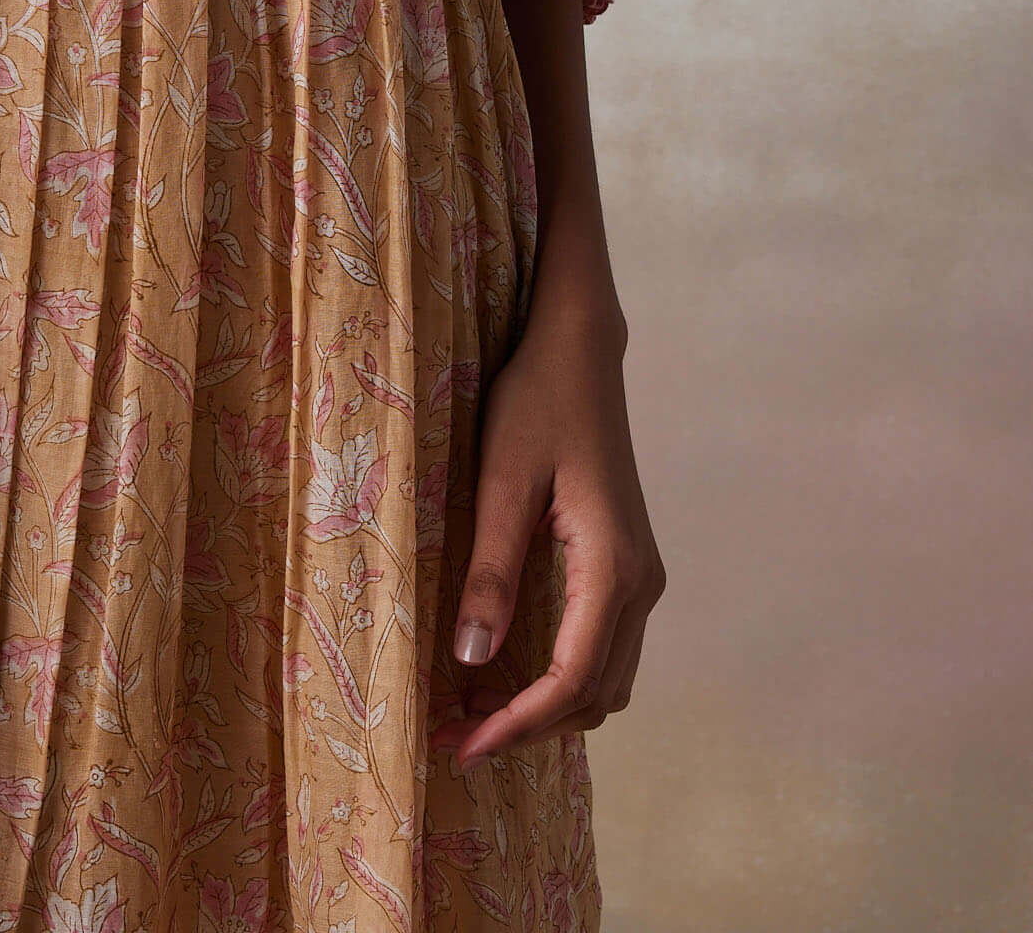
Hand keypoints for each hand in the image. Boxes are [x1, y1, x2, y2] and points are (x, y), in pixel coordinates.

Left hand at [431, 304, 664, 765]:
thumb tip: (472, 659)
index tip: (463, 747)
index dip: (517, 724)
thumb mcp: (500, 482)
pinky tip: (513, 670)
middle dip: (528, 725)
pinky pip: (604, 647)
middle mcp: (640, 583)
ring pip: (605, 679)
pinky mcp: (627, 563)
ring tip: (476, 711)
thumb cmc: (536, 403)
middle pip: (593, 695)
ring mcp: (640, 575)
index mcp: (612, 569)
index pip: (570, 681)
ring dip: (547, 706)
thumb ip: (491, 571)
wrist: (579, 351)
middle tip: (457, 736)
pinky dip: (564, 676)